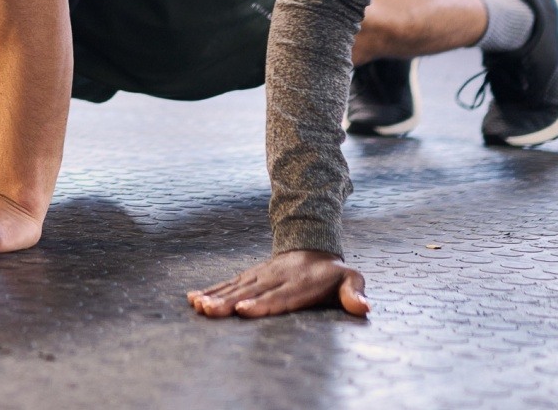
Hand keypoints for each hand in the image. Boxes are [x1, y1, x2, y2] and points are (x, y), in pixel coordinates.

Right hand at [187, 250, 369, 318]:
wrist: (311, 247)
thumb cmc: (333, 273)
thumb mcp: (351, 278)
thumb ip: (355, 293)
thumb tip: (364, 307)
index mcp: (299, 283)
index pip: (279, 296)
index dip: (262, 304)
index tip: (243, 311)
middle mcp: (275, 279)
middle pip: (250, 293)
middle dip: (228, 302)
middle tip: (211, 311)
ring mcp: (259, 276)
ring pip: (234, 288)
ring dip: (215, 297)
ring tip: (198, 306)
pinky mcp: (248, 277)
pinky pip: (227, 284)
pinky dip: (210, 290)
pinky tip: (193, 298)